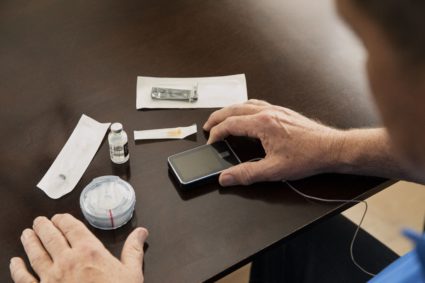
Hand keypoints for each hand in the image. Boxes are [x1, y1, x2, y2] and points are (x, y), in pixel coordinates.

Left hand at [9, 213, 147, 282]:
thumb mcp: (132, 273)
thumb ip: (133, 250)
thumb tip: (142, 232)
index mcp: (89, 252)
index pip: (72, 228)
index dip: (63, 220)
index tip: (59, 217)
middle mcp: (67, 261)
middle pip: (51, 237)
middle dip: (44, 226)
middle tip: (39, 221)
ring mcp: (52, 278)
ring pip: (36, 254)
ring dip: (30, 242)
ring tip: (27, 234)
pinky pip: (24, 279)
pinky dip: (17, 269)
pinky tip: (14, 262)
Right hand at [203, 99, 341, 185]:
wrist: (331, 148)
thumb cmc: (307, 157)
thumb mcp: (274, 170)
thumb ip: (246, 173)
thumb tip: (226, 177)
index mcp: (263, 124)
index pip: (231, 124)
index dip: (217, 133)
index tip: (211, 142)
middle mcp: (268, 112)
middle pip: (234, 109)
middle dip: (218, 117)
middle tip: (208, 126)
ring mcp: (276, 110)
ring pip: (246, 104)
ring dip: (231, 110)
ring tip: (223, 119)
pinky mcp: (283, 112)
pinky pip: (258, 104)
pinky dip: (245, 108)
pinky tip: (246, 115)